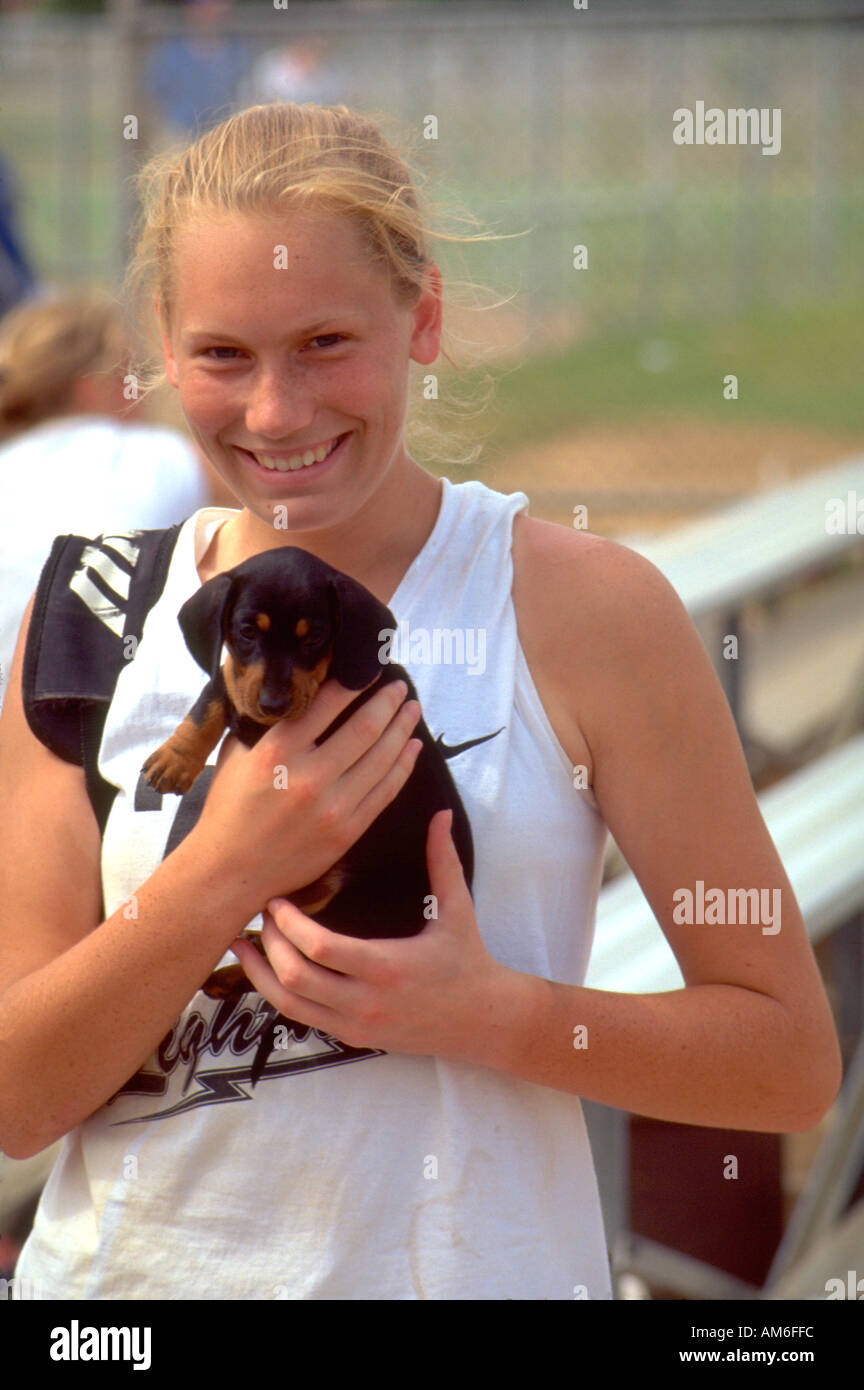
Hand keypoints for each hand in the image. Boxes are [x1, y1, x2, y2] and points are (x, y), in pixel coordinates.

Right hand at [186, 676, 422, 913]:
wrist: (230, 871)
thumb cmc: (228, 810)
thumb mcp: (235, 755)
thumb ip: (264, 724)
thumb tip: (290, 691)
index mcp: (277, 752)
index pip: (326, 705)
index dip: (353, 683)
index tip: (369, 669)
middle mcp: (308, 777)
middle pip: (364, 728)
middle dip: (388, 702)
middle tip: (401, 686)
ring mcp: (332, 807)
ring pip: (381, 758)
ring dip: (402, 729)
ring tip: (412, 709)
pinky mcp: (347, 831)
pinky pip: (385, 792)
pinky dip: (403, 766)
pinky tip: (413, 748)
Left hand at [228, 809, 514, 1062]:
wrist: (482, 1021)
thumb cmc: (469, 960)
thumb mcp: (458, 909)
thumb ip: (442, 860)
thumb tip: (440, 813)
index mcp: (388, 967)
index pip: (322, 949)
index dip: (290, 924)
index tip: (277, 899)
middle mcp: (366, 1001)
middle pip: (296, 977)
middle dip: (269, 944)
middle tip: (259, 913)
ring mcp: (356, 1024)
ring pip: (290, 1004)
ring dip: (260, 974)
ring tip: (241, 944)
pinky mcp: (352, 1037)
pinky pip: (302, 1018)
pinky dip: (277, 994)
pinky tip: (265, 971)